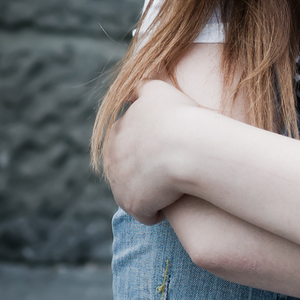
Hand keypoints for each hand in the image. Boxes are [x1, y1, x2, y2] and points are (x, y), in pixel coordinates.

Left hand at [103, 80, 204, 224]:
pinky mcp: (132, 204)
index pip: (125, 142)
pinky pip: (145, 213)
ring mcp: (120, 183)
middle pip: (126, 169)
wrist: (186, 148)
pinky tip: (172, 206)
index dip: (146, 147)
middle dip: (144, 172)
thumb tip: (136, 85)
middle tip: (170, 171)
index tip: (167, 148)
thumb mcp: (159, 91)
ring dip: (150, 194)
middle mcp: (112, 158)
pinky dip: (156, 212)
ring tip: (173, 191)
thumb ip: (144, 88)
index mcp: (117, 132)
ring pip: (134, 192)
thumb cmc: (180, 116)